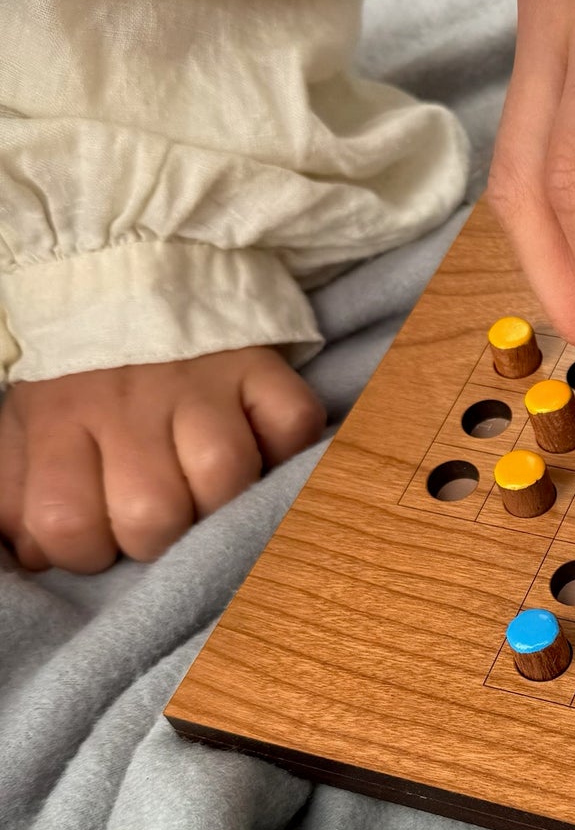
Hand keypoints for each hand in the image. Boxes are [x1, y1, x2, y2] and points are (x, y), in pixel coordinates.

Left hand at [0, 346, 324, 572]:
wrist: (129, 271)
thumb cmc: (81, 378)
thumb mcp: (25, 427)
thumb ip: (15, 493)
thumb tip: (27, 558)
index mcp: (61, 422)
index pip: (67, 526)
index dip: (87, 549)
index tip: (102, 528)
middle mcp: (129, 405)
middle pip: (153, 514)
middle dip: (161, 533)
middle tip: (164, 508)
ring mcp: (201, 385)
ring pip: (225, 474)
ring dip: (226, 498)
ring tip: (213, 488)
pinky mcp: (260, 368)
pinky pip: (292, 424)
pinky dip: (288, 445)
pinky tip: (265, 446)